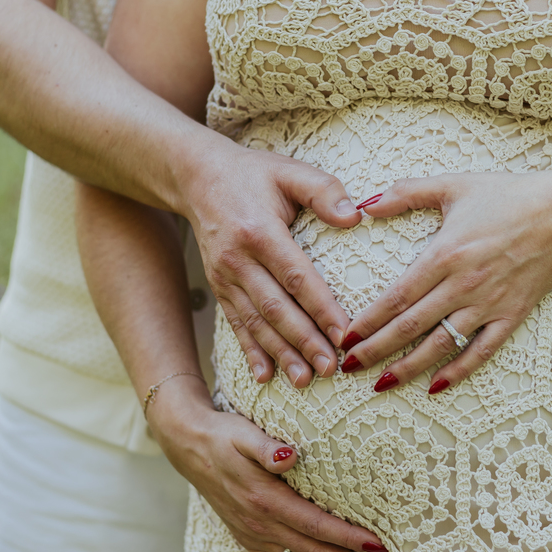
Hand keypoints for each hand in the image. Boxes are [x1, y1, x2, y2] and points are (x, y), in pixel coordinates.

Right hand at [149, 380, 392, 551]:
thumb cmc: (224, 436)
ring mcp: (254, 534)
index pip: (316, 524)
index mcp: (266, 499)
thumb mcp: (244, 433)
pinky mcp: (248, 538)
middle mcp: (261, 523)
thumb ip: (267, 447)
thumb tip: (289, 456)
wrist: (190, 447)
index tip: (378, 546)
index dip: (348, 537)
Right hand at [181, 134, 361, 386]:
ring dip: (281, 354)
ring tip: (305, 380)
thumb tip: (355, 218)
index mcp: (260, 232)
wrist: (196, 177)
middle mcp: (238, 259)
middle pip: (276, 308)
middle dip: (304, 341)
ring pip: (256, 322)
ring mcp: (224, 277)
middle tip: (330, 368)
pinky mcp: (218, 287)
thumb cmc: (253, 174)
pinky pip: (236, 324)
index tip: (345, 333)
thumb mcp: (289, 171)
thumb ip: (324, 190)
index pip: (297, 276)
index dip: (321, 307)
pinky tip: (265, 376)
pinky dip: (251, 352)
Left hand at [339, 171, 551, 390]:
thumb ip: (406, 193)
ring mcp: (489, 303)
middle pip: (410, 326)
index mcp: (444, 254)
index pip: (396, 297)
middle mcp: (463, 284)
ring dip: (408, 368)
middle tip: (349, 367)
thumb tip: (365, 204)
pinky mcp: (512, 315)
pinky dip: (459, 371)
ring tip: (382, 384)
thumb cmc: (507, 194)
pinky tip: (436, 388)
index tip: (345, 337)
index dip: (367, 321)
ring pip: (441, 344)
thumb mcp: (453, 185)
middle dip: (376, 350)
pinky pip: (482, 351)